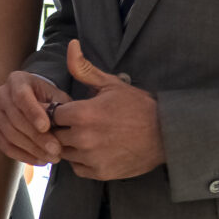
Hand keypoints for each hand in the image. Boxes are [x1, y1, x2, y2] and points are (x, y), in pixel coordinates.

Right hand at [0, 71, 67, 165]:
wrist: (37, 102)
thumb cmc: (51, 99)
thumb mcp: (58, 97)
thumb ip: (58, 107)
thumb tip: (56, 122)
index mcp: (17, 80)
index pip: (21, 96)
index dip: (32, 112)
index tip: (46, 127)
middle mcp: (1, 94)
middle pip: (14, 117)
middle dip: (36, 136)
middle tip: (56, 150)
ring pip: (9, 133)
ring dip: (32, 148)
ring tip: (52, 158)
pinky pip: (4, 145)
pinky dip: (23, 156)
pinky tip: (40, 161)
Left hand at [52, 41, 163, 180]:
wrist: (167, 134)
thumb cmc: (139, 106)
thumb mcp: (111, 84)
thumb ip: (84, 68)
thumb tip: (71, 45)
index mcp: (82, 114)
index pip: (51, 114)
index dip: (58, 112)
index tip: (68, 111)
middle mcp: (83, 138)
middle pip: (54, 135)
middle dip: (61, 129)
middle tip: (78, 124)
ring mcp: (91, 158)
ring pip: (64, 152)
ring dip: (70, 145)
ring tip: (88, 136)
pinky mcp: (100, 173)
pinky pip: (78, 168)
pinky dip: (81, 160)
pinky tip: (94, 149)